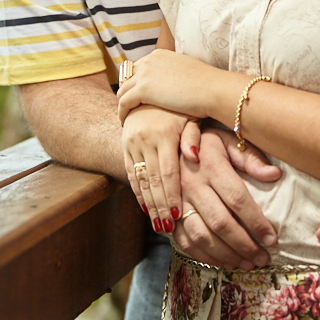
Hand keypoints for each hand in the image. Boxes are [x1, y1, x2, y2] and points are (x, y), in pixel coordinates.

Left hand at [117, 49, 222, 122]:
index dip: (136, 83)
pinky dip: (122, 112)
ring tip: (125, 117)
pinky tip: (125, 122)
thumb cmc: (207, 85)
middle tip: (128, 107)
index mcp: (159, 55)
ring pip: (122, 90)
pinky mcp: (143, 89)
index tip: (136, 96)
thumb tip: (176, 83)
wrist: (213, 90)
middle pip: (127, 77)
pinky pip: (123, 102)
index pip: (139, 68)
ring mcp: (145, 74)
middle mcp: (149, 60)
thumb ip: (175, 74)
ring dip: (122, 103)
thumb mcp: (187, 71)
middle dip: (126, 91)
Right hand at [123, 104, 199, 232]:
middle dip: (159, 206)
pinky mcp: (125, 147)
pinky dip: (138, 193)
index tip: (177, 215)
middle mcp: (146, 139)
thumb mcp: (191, 116)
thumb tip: (194, 157)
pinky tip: (145, 209)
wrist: (149, 91)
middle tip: (167, 228)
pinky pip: (131, 174)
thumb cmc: (179, 108)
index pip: (168, 172)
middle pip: (153, 180)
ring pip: (140, 180)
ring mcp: (132, 143)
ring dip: (148, 205)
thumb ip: (194, 137)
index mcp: (165, 133)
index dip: (171, 194)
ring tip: (157, 225)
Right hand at [172, 129, 280, 269]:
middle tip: (264, 258)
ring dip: (227, 255)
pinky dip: (206, 257)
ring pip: (202, 236)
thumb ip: (250, 157)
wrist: (164, 146)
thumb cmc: (206, 145)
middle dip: (245, 245)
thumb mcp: (228, 141)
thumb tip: (274, 175)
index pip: (237, 198)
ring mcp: (177, 202)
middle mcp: (191, 185)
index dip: (256, 221)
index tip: (272, 238)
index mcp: (210, 164)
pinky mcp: (168, 216)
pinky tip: (224, 262)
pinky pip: (185, 242)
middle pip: (220, 222)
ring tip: (248, 263)